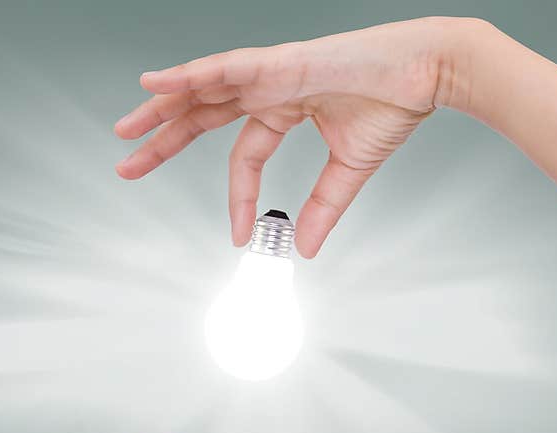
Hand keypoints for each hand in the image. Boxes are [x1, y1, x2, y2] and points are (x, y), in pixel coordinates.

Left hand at [114, 17, 474, 256]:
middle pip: (202, 114)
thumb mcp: (348, 170)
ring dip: (160, 108)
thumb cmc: (394, 105)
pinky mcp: (280, 60)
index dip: (237, 197)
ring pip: (202, 89)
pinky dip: (188, 76)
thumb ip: (322, 208)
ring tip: (126, 128)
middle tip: (128, 162)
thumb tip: (306, 248)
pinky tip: (155, 85)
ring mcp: (270, 71)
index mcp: (284, 108)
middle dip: (163, 139)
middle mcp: (269, 87)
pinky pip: (223, 68)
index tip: (236, 236)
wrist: (430, 73)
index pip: (245, 155)